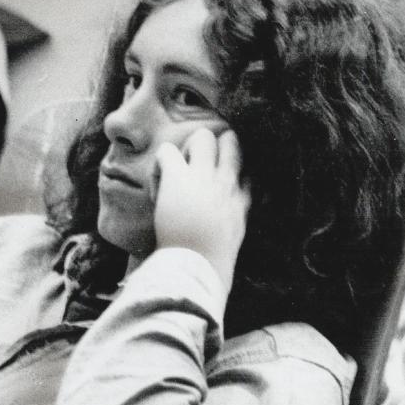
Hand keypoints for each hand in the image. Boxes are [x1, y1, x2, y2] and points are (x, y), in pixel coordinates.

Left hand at [152, 128, 249, 289]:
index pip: (247, 171)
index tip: (220, 187)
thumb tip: (232, 220)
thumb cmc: (210, 264)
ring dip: (187, 149)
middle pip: (231, 141)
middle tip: (195, 170)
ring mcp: (203, 177)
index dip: (233, 173)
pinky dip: (158, 166)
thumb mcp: (235, 240)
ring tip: (176, 174)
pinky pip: (166, 151)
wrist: (196, 268)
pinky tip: (157, 189)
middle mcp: (226, 183)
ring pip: (203, 136)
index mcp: (241, 201)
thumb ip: (235, 222)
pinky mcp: (178, 177)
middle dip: (214, 147)